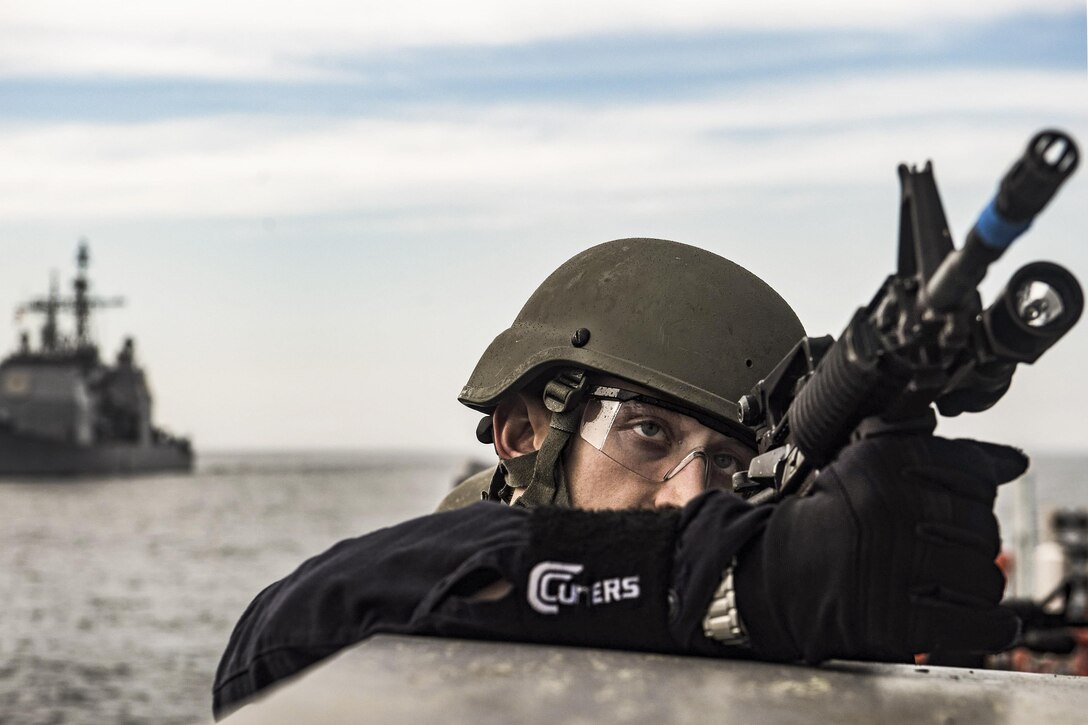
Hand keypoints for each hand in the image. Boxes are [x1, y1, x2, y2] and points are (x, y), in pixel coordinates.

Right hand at [735, 434, 1025, 662]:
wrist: (776, 574)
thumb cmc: (830, 520)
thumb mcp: (872, 468)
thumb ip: (944, 459)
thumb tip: (1011, 462)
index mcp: (884, 461)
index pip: (976, 474)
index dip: (972, 495)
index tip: (950, 507)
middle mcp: (889, 506)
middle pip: (983, 526)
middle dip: (970, 543)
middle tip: (939, 550)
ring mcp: (893, 563)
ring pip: (983, 576)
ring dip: (973, 586)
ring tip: (945, 585)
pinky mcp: (896, 618)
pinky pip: (975, 624)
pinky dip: (989, 627)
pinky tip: (983, 622)